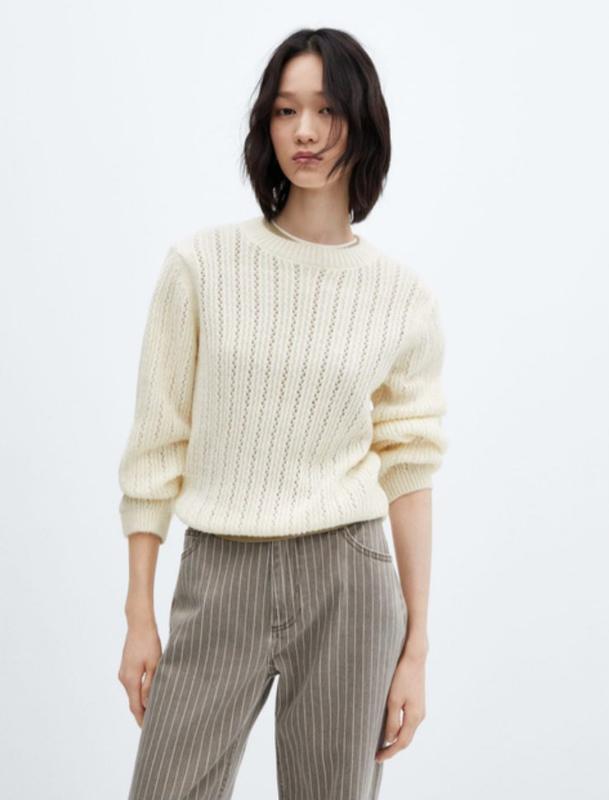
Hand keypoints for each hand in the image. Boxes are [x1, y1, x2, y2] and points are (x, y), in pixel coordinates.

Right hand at [118, 622, 161, 726]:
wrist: (138, 624)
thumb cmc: (149, 642)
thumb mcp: (155, 663)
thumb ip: (151, 684)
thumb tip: (148, 704)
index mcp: (130, 680)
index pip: (136, 707)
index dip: (142, 720)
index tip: (149, 732)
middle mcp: (124, 679)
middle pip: (133, 703)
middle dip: (142, 715)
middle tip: (154, 727)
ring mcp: (123, 673)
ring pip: (132, 694)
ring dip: (141, 704)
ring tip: (154, 712)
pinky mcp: (126, 667)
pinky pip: (132, 686)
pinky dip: (139, 694)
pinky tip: (149, 695)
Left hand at [375, 648, 426, 762]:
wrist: (414, 657)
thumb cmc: (401, 676)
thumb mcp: (393, 700)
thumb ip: (392, 721)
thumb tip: (390, 740)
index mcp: (414, 717)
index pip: (401, 743)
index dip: (389, 752)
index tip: (376, 758)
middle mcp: (420, 716)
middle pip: (406, 739)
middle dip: (392, 748)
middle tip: (377, 754)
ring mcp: (420, 709)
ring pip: (407, 731)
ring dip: (395, 739)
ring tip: (381, 743)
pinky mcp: (417, 702)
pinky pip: (408, 722)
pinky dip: (399, 729)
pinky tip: (389, 727)